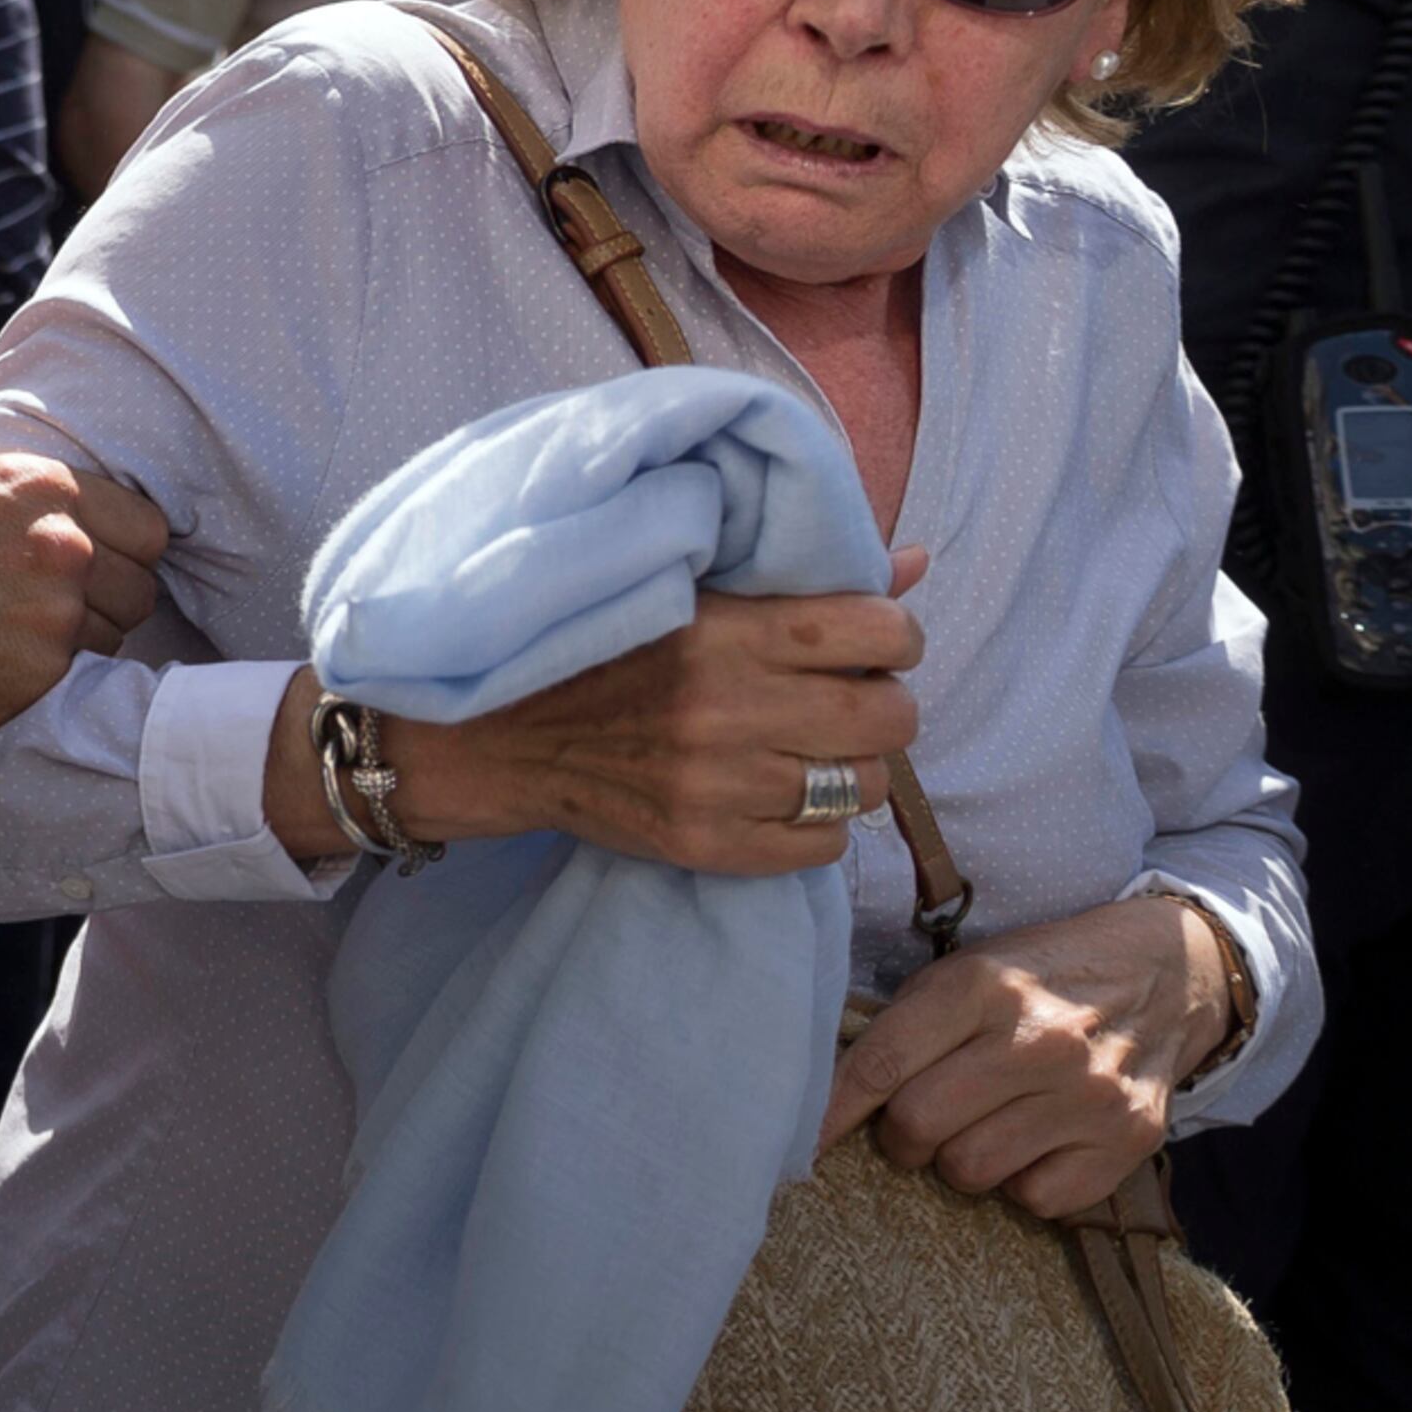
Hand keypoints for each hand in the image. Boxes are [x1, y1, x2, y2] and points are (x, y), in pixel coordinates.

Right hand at [0, 455, 169, 758]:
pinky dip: (48, 685)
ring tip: (15, 647)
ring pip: (114, 639)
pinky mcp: (37, 681)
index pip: (146, 527)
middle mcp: (61, 543)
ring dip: (79, 646)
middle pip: (139, 587)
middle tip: (47, 616)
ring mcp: (55, 616)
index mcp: (36, 484)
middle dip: (104, 602)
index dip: (120, 551)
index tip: (91, 568)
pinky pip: (78, 687)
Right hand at [382, 549, 930, 873]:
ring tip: (806, 751)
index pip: (883, 633)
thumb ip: (804, 578)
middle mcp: (730, 708)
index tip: (865, 644)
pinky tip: (774, 796)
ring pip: (864, 789)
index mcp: (731, 630)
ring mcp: (717, 785)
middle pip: (891, 718)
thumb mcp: (693, 590)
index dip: (892, 637)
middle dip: (879, 707)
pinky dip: (813, 825)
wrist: (495, 731)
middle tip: (840, 702)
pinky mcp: (703, 844)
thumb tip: (916, 562)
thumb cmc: (602, 646)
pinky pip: (820, 849)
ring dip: (849, 769)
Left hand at [818, 893, 1235, 1216]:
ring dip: (960, 1158)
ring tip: (983, 1123)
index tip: (799, 1142)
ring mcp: (1087, 1094)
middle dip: (902, 1135)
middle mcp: (1037, 1040)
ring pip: (970, 1171)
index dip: (830, 1111)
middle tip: (917, 1121)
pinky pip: (1035, 1200)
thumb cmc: (1040, 975)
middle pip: (918, 1127)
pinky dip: (1022, 1182)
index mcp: (981, 986)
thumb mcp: (968, 971)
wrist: (1163, 974)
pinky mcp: (1127, 1140)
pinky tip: (1035, 1141)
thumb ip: (905, 1024)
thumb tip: (827, 1091)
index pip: (880, 1063)